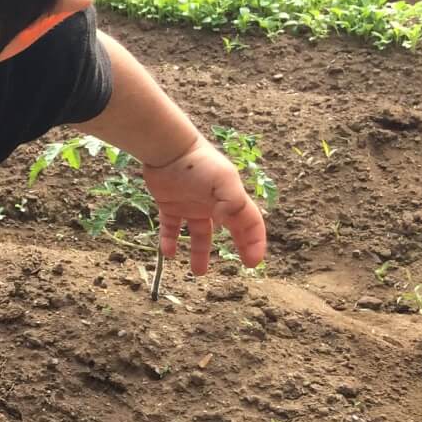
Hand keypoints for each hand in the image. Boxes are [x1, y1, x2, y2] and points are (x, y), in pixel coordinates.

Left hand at [142, 137, 267, 273]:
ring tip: (199, 272)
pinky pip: (170, 227)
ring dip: (199, 252)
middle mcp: (213, 203)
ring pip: (198, 233)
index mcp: (231, 198)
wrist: (166, 149)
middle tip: (241, 266)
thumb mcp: (223, 182)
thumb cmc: (199, 164)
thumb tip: (234, 225)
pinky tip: (169, 254)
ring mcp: (191, 204)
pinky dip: (169, 240)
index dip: (255, 242)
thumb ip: (232, 204)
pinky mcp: (169, 204)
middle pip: (229, 229)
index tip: (253, 263)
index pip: (250, 223)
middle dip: (237, 247)